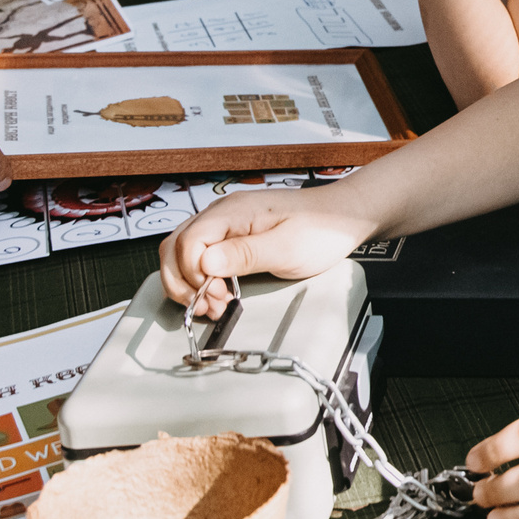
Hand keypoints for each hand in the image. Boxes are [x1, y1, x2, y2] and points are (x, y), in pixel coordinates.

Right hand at [159, 187, 380, 316]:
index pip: (188, 242)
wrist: (343, 217)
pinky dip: (199, 278)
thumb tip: (206, 262)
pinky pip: (199, 255)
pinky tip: (216, 293)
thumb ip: (245, 254)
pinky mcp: (232, 236)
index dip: (193, 274)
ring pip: (182, 252)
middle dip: (183, 283)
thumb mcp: (287, 248)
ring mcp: (225, 224)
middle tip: (209, 306)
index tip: (215, 295)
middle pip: (174, 247)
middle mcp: (223, 214)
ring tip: (213, 304)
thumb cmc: (321, 229)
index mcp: (233, 212)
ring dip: (188, 282)